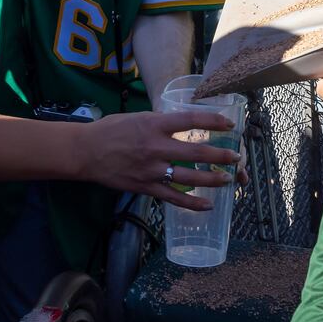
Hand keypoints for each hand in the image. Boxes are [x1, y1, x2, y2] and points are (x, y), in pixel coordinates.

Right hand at [80, 110, 239, 210]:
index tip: (229, 124)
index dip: (213, 122)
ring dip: (212, 179)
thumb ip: (161, 121)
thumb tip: (184, 123)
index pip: (190, 120)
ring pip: (189, 177)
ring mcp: (151, 170)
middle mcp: (155, 147)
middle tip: (236, 156)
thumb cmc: (110, 130)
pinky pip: (173, 197)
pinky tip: (207, 205)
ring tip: (227, 179)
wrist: (86, 152)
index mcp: (154, 124)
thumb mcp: (138, 117)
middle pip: (196, 152)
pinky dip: (192, 203)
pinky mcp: (145, 188)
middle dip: (220, 155)